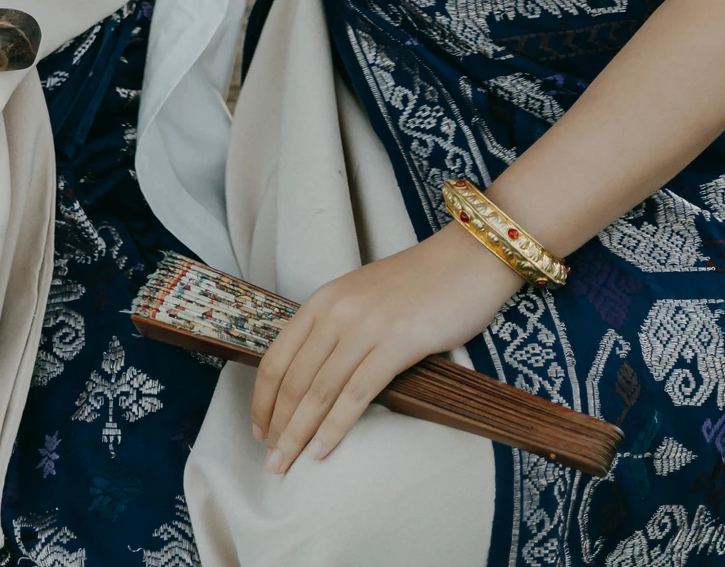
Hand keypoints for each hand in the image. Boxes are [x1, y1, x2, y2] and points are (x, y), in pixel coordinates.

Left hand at [253, 222, 519, 472]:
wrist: (466, 259)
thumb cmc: (418, 285)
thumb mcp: (363, 298)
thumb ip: (337, 329)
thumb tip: (314, 378)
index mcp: (323, 300)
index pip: (277, 357)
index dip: (262, 399)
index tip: (258, 430)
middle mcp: (336, 311)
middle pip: (294, 379)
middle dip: (278, 425)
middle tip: (271, 461)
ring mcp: (365, 326)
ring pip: (319, 390)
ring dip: (299, 433)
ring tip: (286, 464)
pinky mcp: (397, 343)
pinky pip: (357, 393)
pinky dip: (335, 427)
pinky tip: (322, 451)